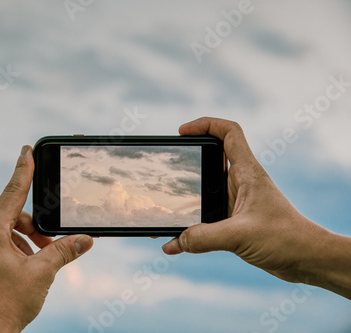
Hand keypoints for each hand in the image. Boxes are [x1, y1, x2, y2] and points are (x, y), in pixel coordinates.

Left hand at [0, 146, 92, 331]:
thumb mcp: (42, 274)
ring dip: (20, 242)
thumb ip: (64, 251)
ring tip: (33, 265)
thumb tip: (87, 239)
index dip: (24, 168)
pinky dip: (4, 250)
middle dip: (32, 229)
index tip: (27, 150)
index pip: (12, 190)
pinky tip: (14, 271)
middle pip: (10, 217)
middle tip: (48, 249)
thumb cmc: (7, 305)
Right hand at [163, 117, 350, 298]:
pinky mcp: (234, 221)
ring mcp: (237, 202)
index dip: (204, 125)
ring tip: (164, 211)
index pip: (228, 132)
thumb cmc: (286, 238)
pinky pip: (205, 220)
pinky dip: (190, 231)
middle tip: (166, 170)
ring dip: (185, 200)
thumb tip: (176, 241)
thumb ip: (206, 238)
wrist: (307, 259)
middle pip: (210, 160)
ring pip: (204, 192)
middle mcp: (240, 183)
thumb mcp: (240, 235)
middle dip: (186, 163)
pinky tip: (175, 245)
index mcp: (247, 173)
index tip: (182, 132)